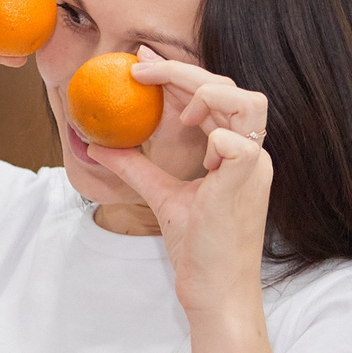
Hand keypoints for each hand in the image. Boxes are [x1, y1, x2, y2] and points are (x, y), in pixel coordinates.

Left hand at [88, 46, 273, 316]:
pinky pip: (239, 144)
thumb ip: (135, 167)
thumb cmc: (199, 249)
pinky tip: (200, 156)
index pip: (216, 98)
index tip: (143, 61)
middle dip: (185, 72)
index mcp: (236, 153)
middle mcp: (251, 154)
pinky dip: (217, 140)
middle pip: (233, 90)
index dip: (181, 74)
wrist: (215, 291)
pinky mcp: (246, 185)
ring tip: (180, 115)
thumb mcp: (161, 196)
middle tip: (141, 68)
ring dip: (209, 98)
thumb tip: (98, 146)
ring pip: (249, 104)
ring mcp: (254, 168)